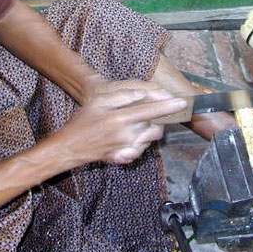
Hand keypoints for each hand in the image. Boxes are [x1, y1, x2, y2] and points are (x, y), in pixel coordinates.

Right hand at [55, 88, 187, 164]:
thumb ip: (122, 97)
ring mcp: (126, 148)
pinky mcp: (124, 157)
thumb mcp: (98, 102)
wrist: (71, 147)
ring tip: (140, 123)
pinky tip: (132, 135)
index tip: (182, 103)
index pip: (151, 111)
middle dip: (160, 119)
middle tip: (154, 112)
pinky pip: (142, 149)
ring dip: (152, 129)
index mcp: (121, 119)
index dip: (168, 106)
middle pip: (155, 126)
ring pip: (150, 138)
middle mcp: (127, 136)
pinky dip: (142, 141)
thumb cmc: (83, 122)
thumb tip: (142, 95)